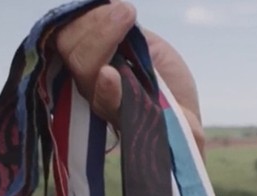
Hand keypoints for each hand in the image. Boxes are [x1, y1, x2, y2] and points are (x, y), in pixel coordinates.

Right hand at [53, 1, 202, 146]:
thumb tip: (106, 6)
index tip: (118, 8)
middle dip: (96, 24)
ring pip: (84, 70)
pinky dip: (106, 88)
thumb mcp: (147, 44)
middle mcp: (88, 82)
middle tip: (125, 12)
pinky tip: (110, 73)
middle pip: (70, 50)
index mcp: (90, 63)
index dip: (85, 19)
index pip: (67, 36)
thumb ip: (122, 29)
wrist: (189, 118)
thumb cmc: (168, 83)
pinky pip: (106, 103)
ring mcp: (101, 102)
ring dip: (102, 39)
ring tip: (125, 21)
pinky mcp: (121, 123)